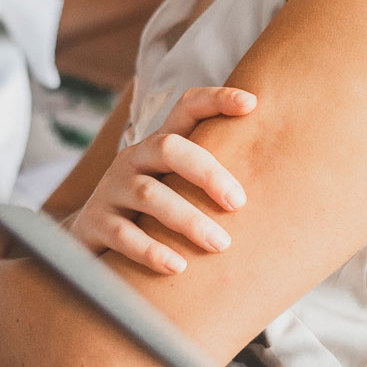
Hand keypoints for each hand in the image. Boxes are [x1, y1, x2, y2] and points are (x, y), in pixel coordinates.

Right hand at [65, 86, 255, 274]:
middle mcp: (133, 160)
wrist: (89, 243)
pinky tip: (179, 266)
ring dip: (188, 219)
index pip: (185, 108)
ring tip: (221, 244)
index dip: (216, 99)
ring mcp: (111, 190)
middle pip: (169, 148)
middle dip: (208, 172)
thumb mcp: (172, 186)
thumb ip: (206, 179)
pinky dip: (152, 250)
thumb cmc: (148, 213)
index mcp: (157, 146)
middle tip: (239, 202)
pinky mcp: (95, 224)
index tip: (252, 103)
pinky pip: (124, 235)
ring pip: (150, 195)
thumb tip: (276, 178)